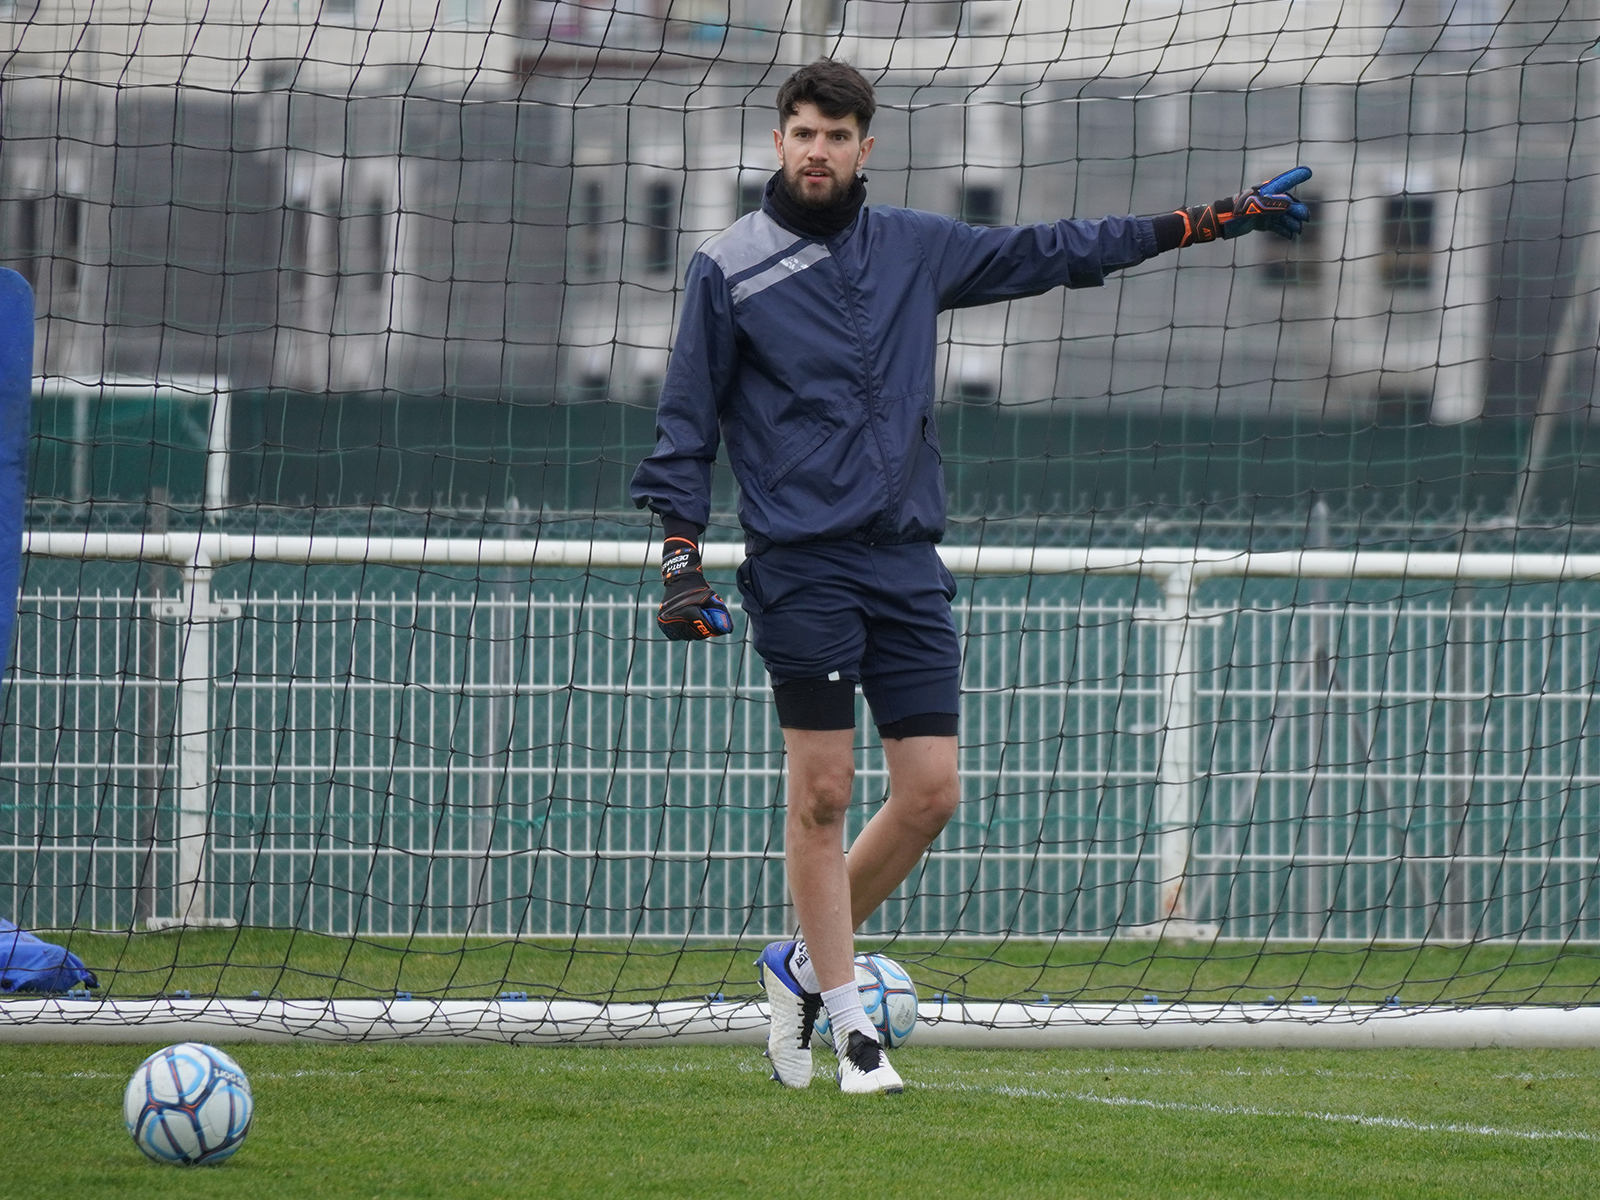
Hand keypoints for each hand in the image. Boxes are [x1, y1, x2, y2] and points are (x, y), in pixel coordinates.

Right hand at [657, 536, 732, 641]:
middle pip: (695, 634)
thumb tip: (728, 630)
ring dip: (694, 632)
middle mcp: (674, 617)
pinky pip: (676, 635)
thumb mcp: (712, 598)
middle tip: (707, 624)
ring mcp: (666, 621)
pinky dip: (684, 632)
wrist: (680, 580)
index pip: (702, 627)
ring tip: (697, 621)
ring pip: (686, 635)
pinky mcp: (662, 623)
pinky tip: (688, 624)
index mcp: (687, 610)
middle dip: (704, 630)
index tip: (717, 628)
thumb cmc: (699, 590)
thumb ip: (720, 614)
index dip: (712, 629)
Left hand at [1175, 166, 1311, 244]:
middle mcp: (1267, 200)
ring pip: (1283, 216)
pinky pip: (1276, 226)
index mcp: (1266, 192)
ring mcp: (1265, 211)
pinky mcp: (1261, 222)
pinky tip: (1290, 236)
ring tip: (1298, 231)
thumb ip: (1272, 205)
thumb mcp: (1254, 207)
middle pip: (1288, 204)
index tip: (1308, 172)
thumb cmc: (1236, 210)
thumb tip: (1290, 206)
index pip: (1284, 182)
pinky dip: (1283, 230)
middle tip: (1306, 219)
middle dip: (1298, 210)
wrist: (1222, 222)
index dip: (1296, 176)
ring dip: (1292, 223)